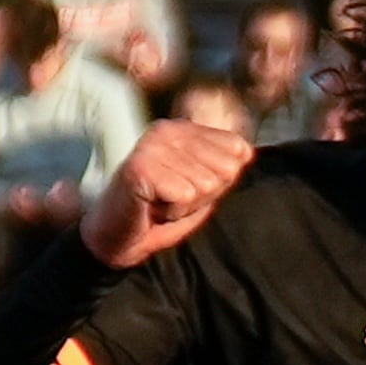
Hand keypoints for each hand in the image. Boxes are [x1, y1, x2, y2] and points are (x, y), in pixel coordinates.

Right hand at [83, 118, 255, 266]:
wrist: (119, 236)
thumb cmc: (163, 210)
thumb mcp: (204, 185)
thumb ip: (225, 165)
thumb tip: (246, 150)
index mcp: (184, 128)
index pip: (238, 151)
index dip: (220, 182)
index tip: (189, 189)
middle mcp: (167, 130)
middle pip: (225, 169)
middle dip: (205, 195)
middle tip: (172, 198)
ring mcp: (151, 146)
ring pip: (206, 184)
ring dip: (187, 205)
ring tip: (160, 202)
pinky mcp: (140, 167)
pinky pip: (185, 196)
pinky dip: (173, 211)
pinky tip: (152, 207)